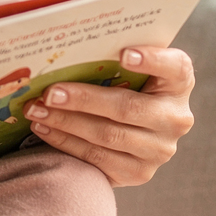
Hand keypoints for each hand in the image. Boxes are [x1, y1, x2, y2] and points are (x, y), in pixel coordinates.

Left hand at [23, 47, 193, 186]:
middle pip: (128, 108)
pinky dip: (65, 142)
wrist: (130, 133)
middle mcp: (176, 118)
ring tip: (36, 111)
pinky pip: (97, 158)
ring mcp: (159, 150)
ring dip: (66, 122)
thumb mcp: (128, 70)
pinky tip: (44, 129)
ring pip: (108, 136)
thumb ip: (112, 57)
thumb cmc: (123, 86)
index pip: (175, 68)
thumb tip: (69, 43)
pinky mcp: (138, 172)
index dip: (152, 60)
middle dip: (84, 100)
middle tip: (50, 93)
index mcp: (179, 84)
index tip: (123, 53)